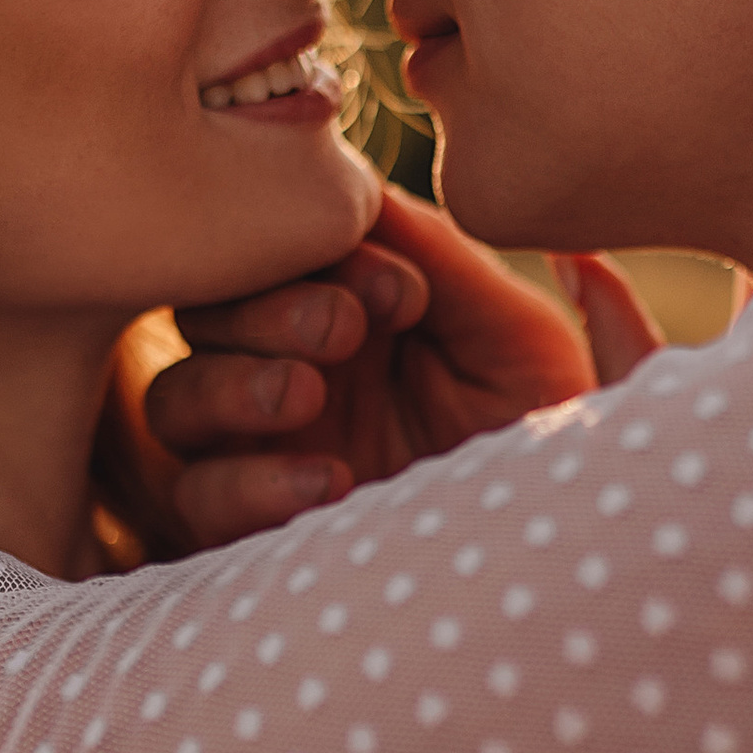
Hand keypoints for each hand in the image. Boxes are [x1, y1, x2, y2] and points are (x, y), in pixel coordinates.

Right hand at [146, 183, 667, 550]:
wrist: (575, 563)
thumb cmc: (557, 437)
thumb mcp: (512, 334)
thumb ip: (438, 256)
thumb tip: (356, 189)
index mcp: (352, 312)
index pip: (274, 253)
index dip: (314, 254)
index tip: (403, 291)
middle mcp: (296, 376)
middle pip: (204, 312)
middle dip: (264, 311)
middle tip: (343, 330)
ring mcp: (267, 456)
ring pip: (177, 400)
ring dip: (233, 386)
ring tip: (309, 396)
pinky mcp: (258, 536)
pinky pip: (198, 499)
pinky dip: (249, 483)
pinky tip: (334, 483)